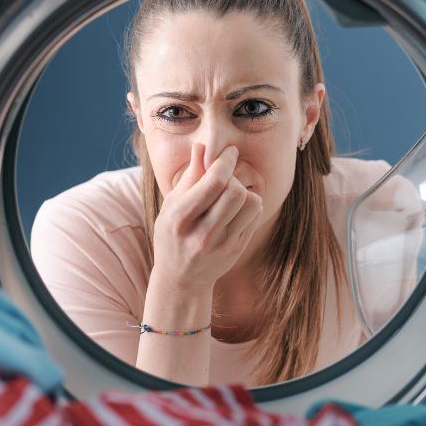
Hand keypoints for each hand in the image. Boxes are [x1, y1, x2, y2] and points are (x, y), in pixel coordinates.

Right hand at [151, 143, 264, 292]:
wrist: (181, 279)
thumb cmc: (172, 234)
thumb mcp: (172, 205)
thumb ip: (189, 176)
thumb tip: (202, 146)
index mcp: (180, 219)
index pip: (214, 182)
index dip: (226, 161)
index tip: (229, 151)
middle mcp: (202, 234)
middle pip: (235, 191)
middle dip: (233, 177)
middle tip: (224, 178)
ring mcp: (222, 245)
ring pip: (251, 202)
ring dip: (244, 191)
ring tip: (229, 195)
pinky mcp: (237, 249)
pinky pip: (254, 215)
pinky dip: (248, 205)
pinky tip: (233, 210)